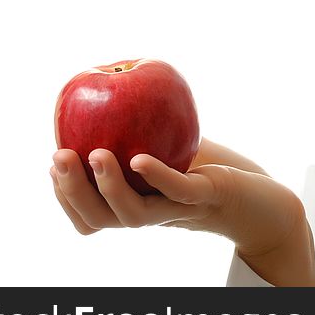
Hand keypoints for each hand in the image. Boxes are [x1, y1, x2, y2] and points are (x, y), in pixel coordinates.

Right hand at [50, 139, 314, 283]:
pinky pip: (178, 191)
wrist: (261, 200)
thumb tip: (106, 96)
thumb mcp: (169, 152)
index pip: (90, 217)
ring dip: (109, 186)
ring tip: (95, 154)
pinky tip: (140, 158)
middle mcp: (152, 216)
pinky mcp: (207, 196)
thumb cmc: (211, 173)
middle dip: (73, 191)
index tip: (53, 164)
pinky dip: (158, 176)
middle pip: (100, 218)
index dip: (66, 196)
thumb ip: (141, 134)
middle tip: (59, 157)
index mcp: (137, 208)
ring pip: (133, 214)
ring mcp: (178, 210)